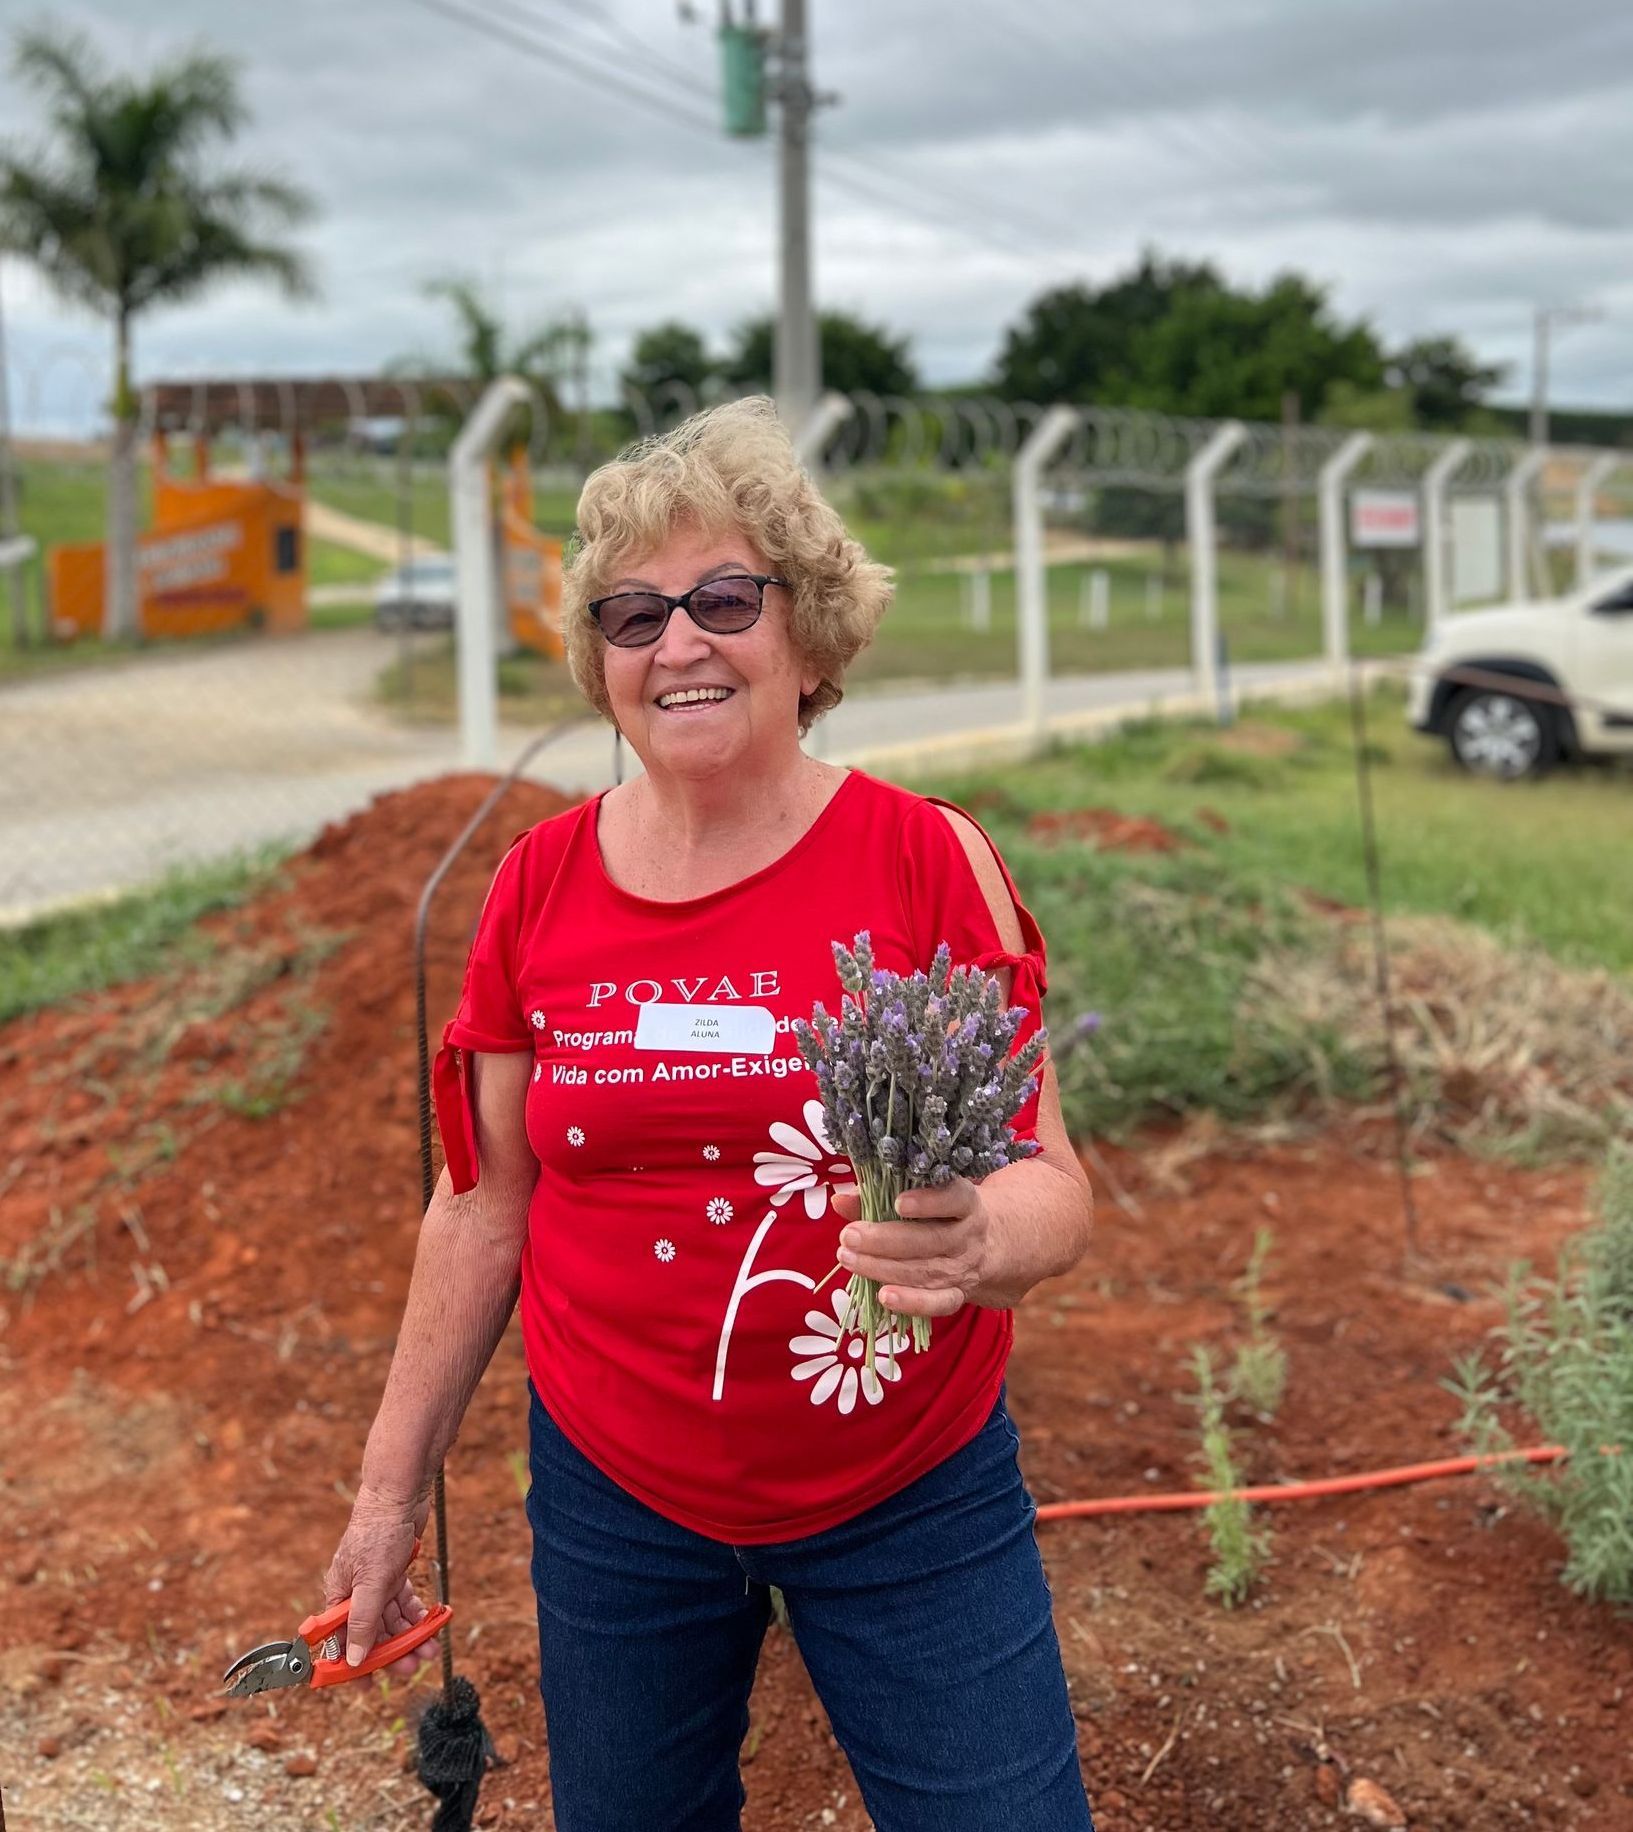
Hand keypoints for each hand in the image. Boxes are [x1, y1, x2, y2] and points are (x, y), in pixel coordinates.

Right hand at [323, 1487, 438, 1675]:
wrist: (399, 1496)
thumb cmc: (378, 1533)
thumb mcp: (370, 1583)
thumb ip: (362, 1622)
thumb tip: (353, 1660)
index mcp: (338, 1596)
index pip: (340, 1639)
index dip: (352, 1664)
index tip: (367, 1687)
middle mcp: (354, 1592)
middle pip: (370, 1632)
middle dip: (391, 1651)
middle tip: (412, 1667)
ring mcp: (375, 1582)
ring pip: (391, 1619)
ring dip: (409, 1635)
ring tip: (430, 1648)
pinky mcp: (394, 1572)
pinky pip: (404, 1602)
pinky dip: (417, 1614)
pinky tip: (431, 1623)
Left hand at [830, 1177, 993, 1320]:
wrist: (990, 1245)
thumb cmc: (943, 1212)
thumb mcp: (923, 1194)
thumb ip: (880, 1195)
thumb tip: (840, 1201)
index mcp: (966, 1203)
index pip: (955, 1199)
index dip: (929, 1202)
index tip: (898, 1202)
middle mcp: (968, 1236)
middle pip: (930, 1240)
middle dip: (885, 1240)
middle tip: (849, 1236)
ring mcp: (964, 1269)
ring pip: (926, 1272)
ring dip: (884, 1269)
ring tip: (848, 1259)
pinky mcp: (958, 1295)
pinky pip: (938, 1303)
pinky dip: (912, 1303)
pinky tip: (883, 1297)